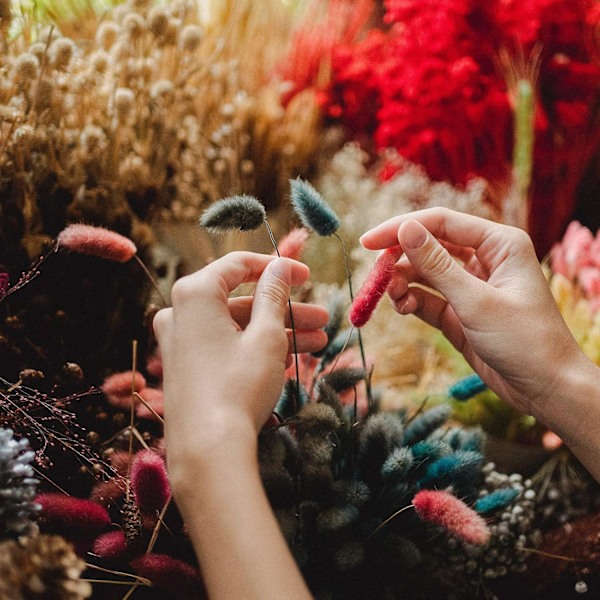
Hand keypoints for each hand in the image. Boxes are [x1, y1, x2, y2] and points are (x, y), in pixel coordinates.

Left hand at [153, 252, 320, 598]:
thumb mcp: (266, 336)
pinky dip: (255, 349)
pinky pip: (225, 347)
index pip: (239, 265)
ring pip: (238, 327)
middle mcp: (180, 312)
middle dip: (286, 310)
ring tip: (319, 343)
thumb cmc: (238, 386)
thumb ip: (274, 295)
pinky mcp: (185, 367)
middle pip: (242, 301)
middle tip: (322, 319)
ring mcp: (180, 342)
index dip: (277, 268)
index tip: (307, 276)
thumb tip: (279, 267)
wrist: (207, 450)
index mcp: (195, 293)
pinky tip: (291, 361)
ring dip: (278, 333)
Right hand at [360, 208, 584, 417]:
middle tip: (376, 274)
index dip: (401, 228)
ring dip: (403, 283)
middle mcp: (483, 259)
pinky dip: (411, 301)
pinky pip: (426, 298)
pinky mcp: (459, 312)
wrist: (546, 389)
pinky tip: (403, 309)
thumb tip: (405, 229)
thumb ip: (437, 265)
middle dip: (400, 259)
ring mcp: (470, 286)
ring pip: (424, 273)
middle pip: (429, 246)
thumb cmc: (525, 340)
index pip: (441, 223)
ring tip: (393, 298)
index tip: (368, 242)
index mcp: (499, 244)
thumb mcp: (476, 301)